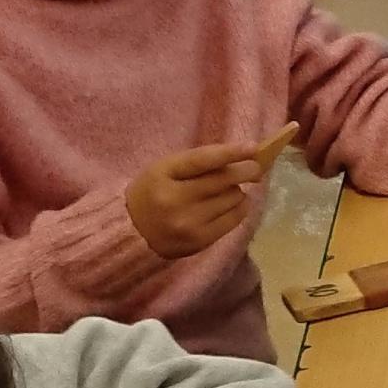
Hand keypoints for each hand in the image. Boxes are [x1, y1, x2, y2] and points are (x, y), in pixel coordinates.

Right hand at [128, 135, 279, 258]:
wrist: (131, 232)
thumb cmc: (153, 192)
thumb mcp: (164, 170)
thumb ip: (197, 163)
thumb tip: (239, 158)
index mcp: (162, 174)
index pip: (202, 160)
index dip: (231, 152)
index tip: (252, 147)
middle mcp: (175, 199)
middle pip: (222, 180)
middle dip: (246, 171)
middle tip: (256, 168)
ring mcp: (187, 222)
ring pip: (232, 198)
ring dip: (238, 190)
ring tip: (231, 189)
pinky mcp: (199, 240)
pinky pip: (233, 219)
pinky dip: (240, 208)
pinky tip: (235, 203)